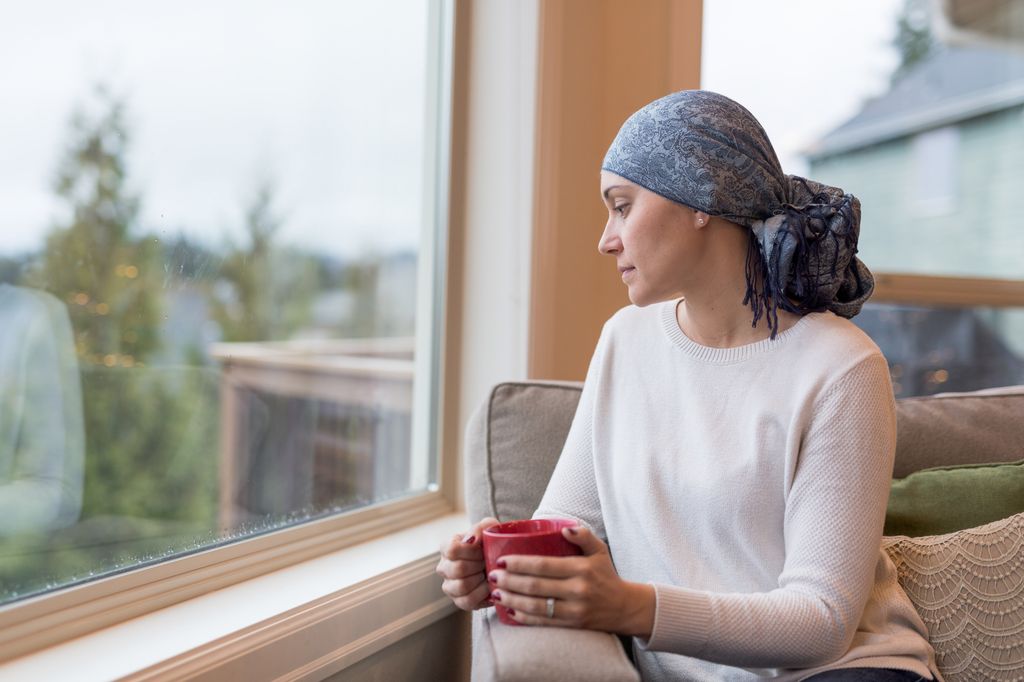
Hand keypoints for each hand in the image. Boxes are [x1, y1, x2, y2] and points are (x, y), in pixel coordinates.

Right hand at [436, 516, 499, 610]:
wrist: (498, 561)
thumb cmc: (491, 543)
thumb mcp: (489, 528)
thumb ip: (480, 528)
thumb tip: (471, 539)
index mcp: (447, 548)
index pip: (451, 550)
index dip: (471, 551)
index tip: (483, 549)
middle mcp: (444, 568)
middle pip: (458, 569)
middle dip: (478, 565)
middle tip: (488, 562)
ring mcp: (450, 586)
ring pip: (461, 586)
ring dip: (480, 580)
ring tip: (488, 573)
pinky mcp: (459, 601)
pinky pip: (467, 601)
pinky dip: (482, 594)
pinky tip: (489, 586)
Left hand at [487, 526, 654, 635]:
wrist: (625, 608)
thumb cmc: (606, 575)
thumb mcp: (600, 551)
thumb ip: (583, 536)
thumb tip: (564, 527)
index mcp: (581, 569)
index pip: (544, 565)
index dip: (520, 564)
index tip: (502, 560)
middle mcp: (577, 591)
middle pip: (535, 586)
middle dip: (510, 581)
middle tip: (492, 576)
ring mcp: (574, 611)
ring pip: (536, 606)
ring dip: (512, 600)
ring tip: (496, 592)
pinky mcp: (572, 626)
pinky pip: (543, 623)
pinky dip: (524, 618)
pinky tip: (509, 611)